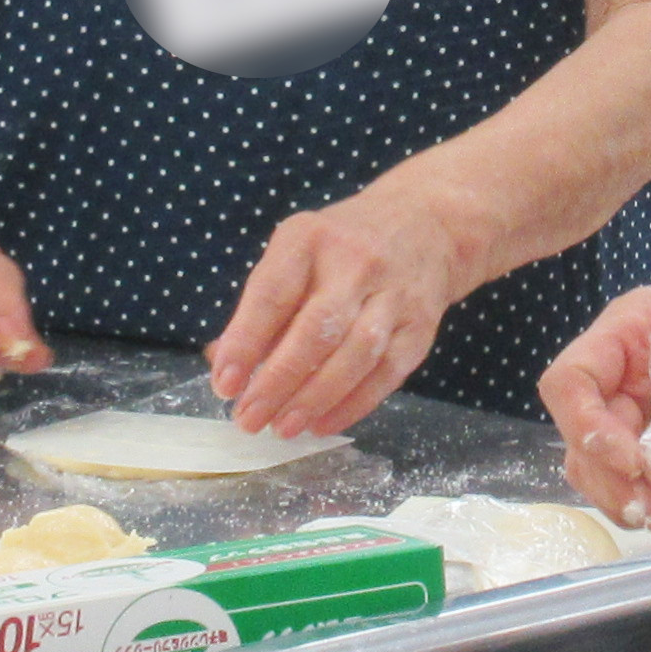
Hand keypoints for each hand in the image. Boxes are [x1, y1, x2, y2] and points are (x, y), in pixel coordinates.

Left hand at [210, 186, 467, 437]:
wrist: (427, 224)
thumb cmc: (343, 247)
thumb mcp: (296, 253)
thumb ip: (262, 308)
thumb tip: (223, 364)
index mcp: (310, 238)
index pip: (273, 294)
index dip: (245, 343)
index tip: (224, 384)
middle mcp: (355, 262)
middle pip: (317, 329)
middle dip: (279, 380)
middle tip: (249, 418)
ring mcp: (394, 294)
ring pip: (357, 354)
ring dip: (316, 398)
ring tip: (284, 427)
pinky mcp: (420, 326)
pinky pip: (387, 372)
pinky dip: (353, 404)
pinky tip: (323, 423)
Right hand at [541, 261, 650, 527]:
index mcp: (634, 327)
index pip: (572, 379)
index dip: (586, 426)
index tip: (632, 463)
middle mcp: (626, 362)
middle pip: (581, 427)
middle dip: (609, 475)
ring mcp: (643, 396)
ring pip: (602, 456)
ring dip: (624, 494)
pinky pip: (640, 467)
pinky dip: (649, 496)